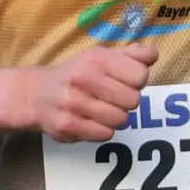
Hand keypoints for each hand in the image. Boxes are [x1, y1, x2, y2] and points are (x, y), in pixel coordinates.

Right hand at [26, 43, 158, 142]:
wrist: (36, 94)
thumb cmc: (78, 74)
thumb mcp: (102, 56)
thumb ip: (132, 55)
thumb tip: (153, 55)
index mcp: (97, 58)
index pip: (140, 75)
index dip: (137, 80)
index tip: (125, 80)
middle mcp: (84, 78)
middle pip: (133, 101)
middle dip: (126, 101)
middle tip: (112, 97)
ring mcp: (75, 104)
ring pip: (120, 120)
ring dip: (115, 117)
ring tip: (101, 109)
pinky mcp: (68, 126)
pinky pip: (105, 134)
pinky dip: (102, 130)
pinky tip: (91, 120)